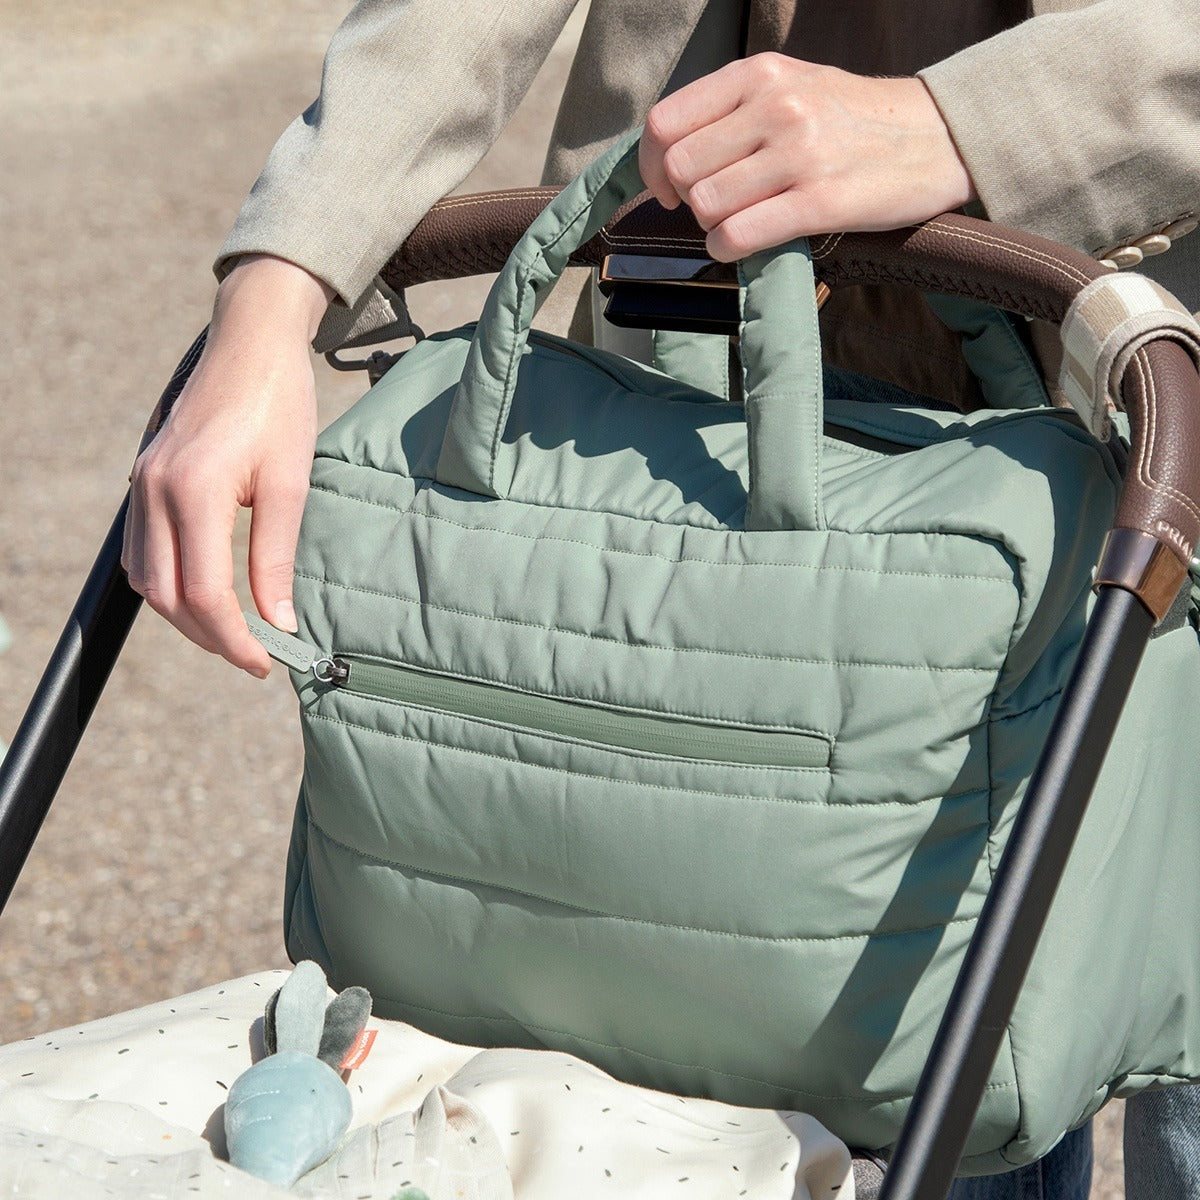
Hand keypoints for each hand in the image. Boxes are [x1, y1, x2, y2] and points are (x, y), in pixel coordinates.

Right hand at [123, 256, 332, 675]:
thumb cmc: (279, 405)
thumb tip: (279, 621)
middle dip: (209, 637)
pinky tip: (205, 591)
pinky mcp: (144, 479)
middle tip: (255, 655)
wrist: (251, 343)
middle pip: (167, 596)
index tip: (267, 662)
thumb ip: (277, 558)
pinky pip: (142, 551)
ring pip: (147, 579)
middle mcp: (154, 491)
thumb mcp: (291, 484)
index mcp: (193, 491)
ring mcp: (142, 484)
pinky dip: (169, 583)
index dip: (235, 639)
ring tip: (234, 631)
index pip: (204, 593)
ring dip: (185, 615)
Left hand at [639, 53, 976, 261]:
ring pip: (705, 204)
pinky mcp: (820, 202)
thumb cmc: (853, 120)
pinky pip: (739, 235)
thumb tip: (669, 153)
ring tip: (738, 223)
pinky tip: (742, 245)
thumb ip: (733, 110)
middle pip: (680, 168)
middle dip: (683, 198)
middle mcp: (776, 107)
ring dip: (710, 225)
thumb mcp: (792, 85)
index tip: (668, 185)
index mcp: (760, 74)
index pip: (666, 122)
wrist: (937, 138)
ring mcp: (799, 154)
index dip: (653, 163)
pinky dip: (727, 248)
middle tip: (710, 207)